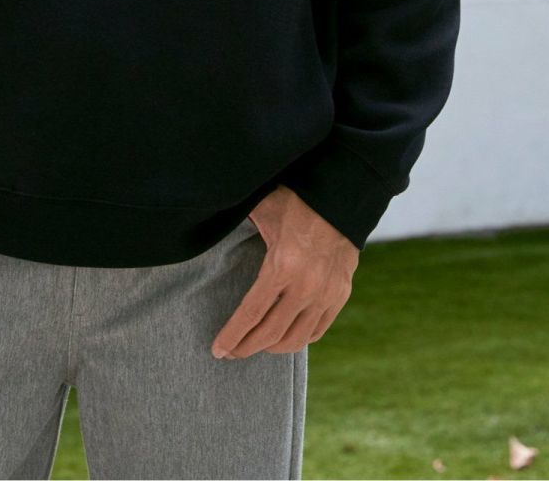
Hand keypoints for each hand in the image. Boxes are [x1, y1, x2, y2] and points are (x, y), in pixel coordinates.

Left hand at [210, 185, 358, 359]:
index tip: (218, 350)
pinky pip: (317, 330)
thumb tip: (207, 227)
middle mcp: (306, 285)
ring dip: (272, 348)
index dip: (232, 336)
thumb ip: (239, 226)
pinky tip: (284, 336)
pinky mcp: (341, 295)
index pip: (251, 313)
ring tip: (256, 345)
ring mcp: (326, 293)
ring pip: (296, 339)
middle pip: (271, 333)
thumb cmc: (296, 200)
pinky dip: (298, 339)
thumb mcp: (263, 210)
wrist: (340, 196)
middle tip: (231, 353)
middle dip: (246, 347)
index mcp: (282, 265)